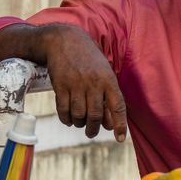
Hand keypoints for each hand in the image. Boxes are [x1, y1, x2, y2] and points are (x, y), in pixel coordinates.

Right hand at [42, 25, 126, 140]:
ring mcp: (76, 84)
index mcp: (109, 79)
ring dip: (79, 124)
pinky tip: (68, 119)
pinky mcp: (60, 85)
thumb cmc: (88, 59)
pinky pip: (63, 110)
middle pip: (96, 115)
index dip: (120, 124)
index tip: (120, 139)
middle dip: (94, 129)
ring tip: (79, 122)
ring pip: (79, 115)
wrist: (64, 40)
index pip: (118, 106)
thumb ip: (108, 96)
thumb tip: (109, 124)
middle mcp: (94, 83)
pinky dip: (66, 119)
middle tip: (91, 132)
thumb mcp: (104, 72)